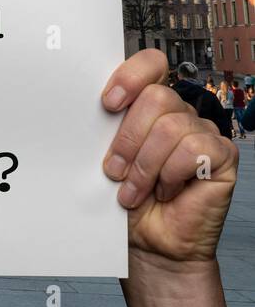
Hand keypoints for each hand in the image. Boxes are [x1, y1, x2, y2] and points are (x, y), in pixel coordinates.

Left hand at [101, 50, 237, 261]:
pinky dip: (171, 174)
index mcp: (149, 107)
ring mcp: (202, 133)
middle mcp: (179, 114)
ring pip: (171, 127)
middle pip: (156, 97)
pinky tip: (166, 191)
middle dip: (128, 138)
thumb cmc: (127, 200)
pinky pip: (194, 149)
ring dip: (145, 165)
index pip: (151, 64)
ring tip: (134, 191)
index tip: (107, 103)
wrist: (150, 242)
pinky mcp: (221, 156)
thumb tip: (85, 109)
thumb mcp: (107, 158)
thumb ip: (107, 130)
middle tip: (113, 170)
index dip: (130, 76)